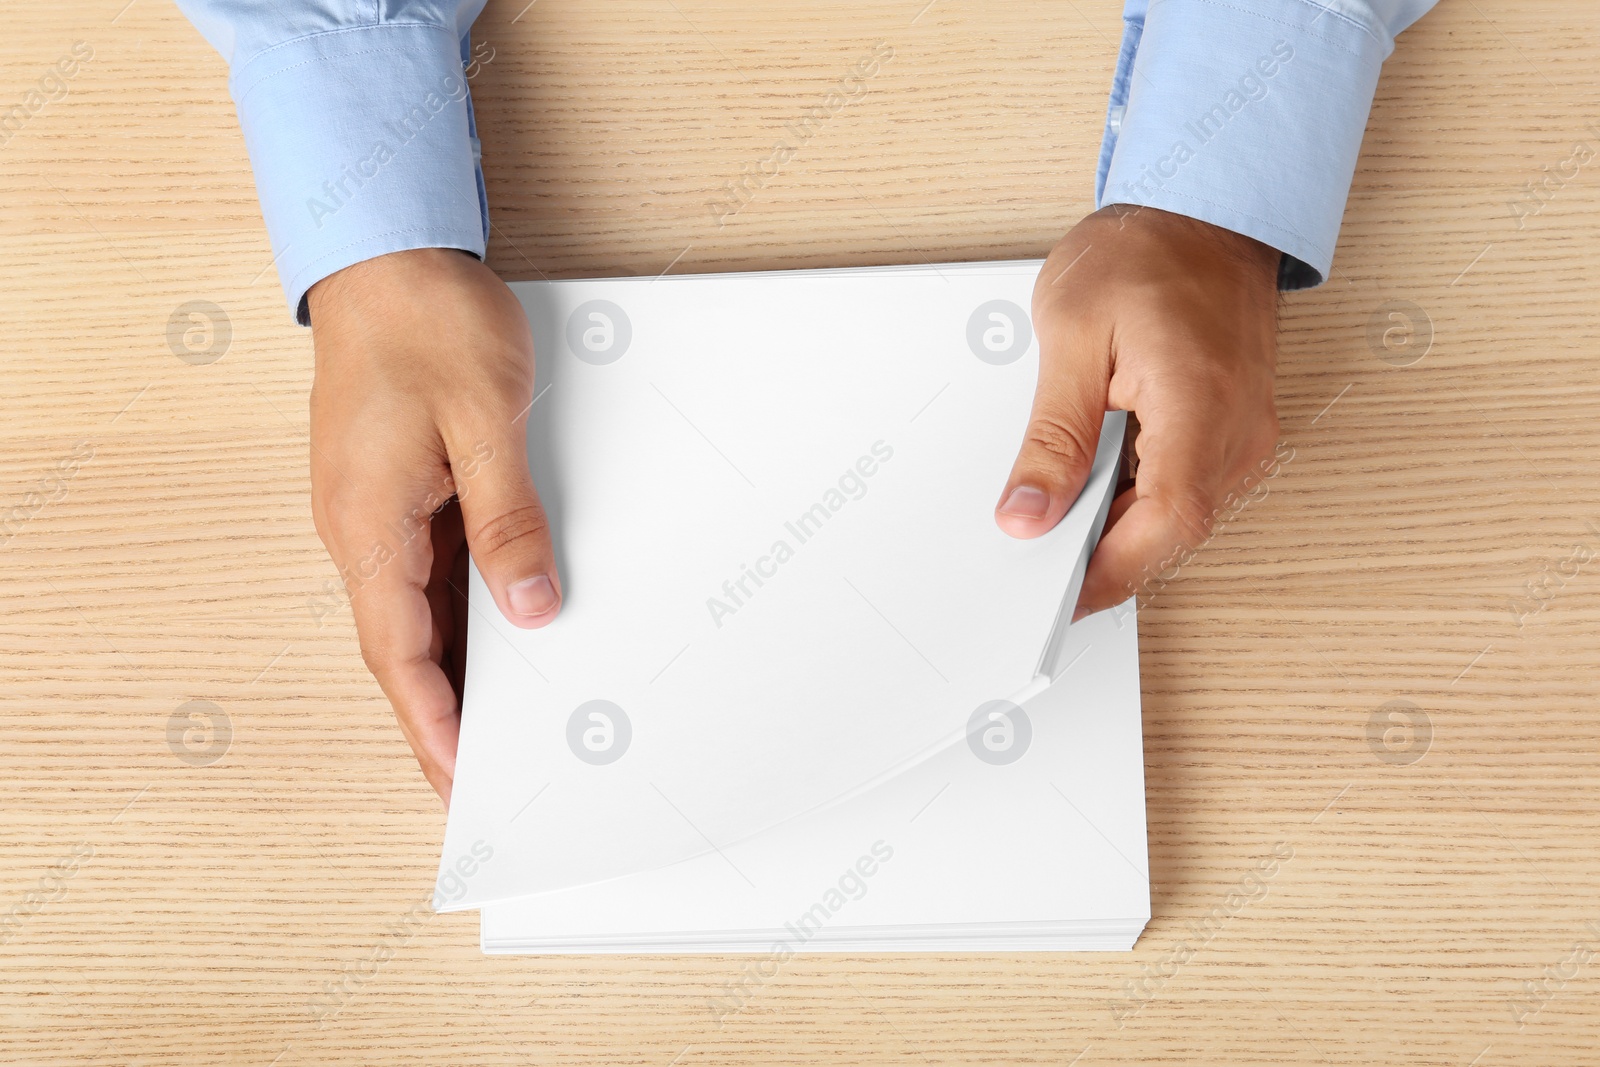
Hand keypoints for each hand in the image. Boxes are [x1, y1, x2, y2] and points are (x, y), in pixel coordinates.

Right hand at [307, 248, 561, 806]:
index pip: (397, 650)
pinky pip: (427, 568)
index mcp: (368, 521)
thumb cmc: (428, 323)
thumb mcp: (484, 424)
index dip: (429, 720)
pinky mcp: (397, 486)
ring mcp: (376, 507)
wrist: (388, 253)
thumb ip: (505, 523)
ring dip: (451, 671)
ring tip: (497, 728)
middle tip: (478, 783)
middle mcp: (360, 525)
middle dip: (438, 717)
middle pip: (402, 645)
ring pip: (415, 611)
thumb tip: (529, 608)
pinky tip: (497, 636)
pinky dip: (459, 614)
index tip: (459, 778)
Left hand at [994, 205, 1280, 616]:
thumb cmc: (1143, 253)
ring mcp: (1242, 433)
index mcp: (1200, 406)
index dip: (1108, 573)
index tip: (1055, 598)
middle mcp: (1237, 431)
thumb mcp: (1071, 335)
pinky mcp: (1232, 429)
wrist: (1204, 208)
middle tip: (1034, 562)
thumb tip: (1029, 513)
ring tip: (1052, 513)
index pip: (1165, 523)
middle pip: (1172, 532)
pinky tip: (1088, 483)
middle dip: (1102, 556)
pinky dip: (1134, 498)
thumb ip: (1052, 436)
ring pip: (1177, 515)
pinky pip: (1183, 486)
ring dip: (1116, 526)